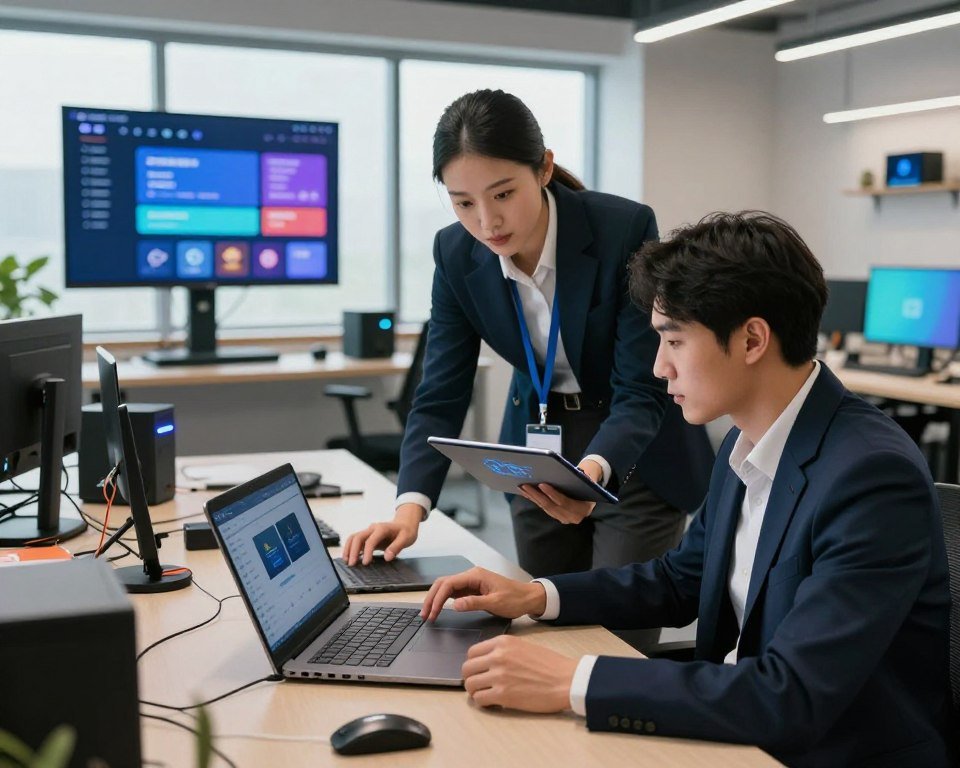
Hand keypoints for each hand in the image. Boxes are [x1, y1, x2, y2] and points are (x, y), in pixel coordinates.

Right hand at [342, 503, 422, 565]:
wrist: (405, 524)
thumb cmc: (406, 531)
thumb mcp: (406, 539)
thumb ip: (396, 547)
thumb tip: (387, 557)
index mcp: (382, 528)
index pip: (371, 540)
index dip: (367, 552)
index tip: (365, 563)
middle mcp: (373, 528)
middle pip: (358, 537)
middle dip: (353, 550)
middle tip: (352, 564)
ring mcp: (369, 532)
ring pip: (354, 537)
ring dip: (349, 548)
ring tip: (347, 561)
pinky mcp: (368, 536)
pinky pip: (356, 541)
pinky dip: (351, 548)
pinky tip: (351, 558)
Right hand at [421, 566, 545, 621]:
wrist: (528, 598)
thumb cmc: (515, 599)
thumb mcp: (496, 603)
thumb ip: (474, 603)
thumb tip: (455, 605)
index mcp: (475, 575)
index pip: (448, 584)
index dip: (437, 598)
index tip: (432, 613)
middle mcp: (471, 576)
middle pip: (443, 583)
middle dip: (432, 598)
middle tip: (425, 615)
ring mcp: (471, 582)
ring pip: (447, 588)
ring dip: (436, 599)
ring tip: (428, 614)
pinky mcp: (473, 589)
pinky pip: (454, 592)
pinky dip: (444, 601)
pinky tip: (440, 609)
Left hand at [462, 635, 576, 712]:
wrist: (566, 680)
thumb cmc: (550, 665)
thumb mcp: (523, 646)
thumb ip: (503, 650)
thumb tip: (487, 661)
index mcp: (503, 642)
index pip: (472, 652)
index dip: (473, 663)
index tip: (477, 670)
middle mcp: (497, 657)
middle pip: (467, 668)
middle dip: (470, 678)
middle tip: (478, 684)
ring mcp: (499, 676)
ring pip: (470, 685)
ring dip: (475, 691)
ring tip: (484, 694)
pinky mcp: (503, 695)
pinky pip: (480, 699)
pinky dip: (483, 703)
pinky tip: (491, 702)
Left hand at [518, 459, 599, 524]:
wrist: (589, 492)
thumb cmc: (587, 483)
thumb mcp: (588, 480)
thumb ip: (582, 478)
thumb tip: (571, 473)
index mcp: (583, 509)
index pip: (565, 502)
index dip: (553, 494)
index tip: (542, 484)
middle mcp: (573, 517)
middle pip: (551, 506)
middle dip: (537, 495)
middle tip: (526, 485)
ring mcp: (563, 518)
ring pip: (545, 507)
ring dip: (532, 497)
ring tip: (522, 487)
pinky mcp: (555, 515)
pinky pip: (543, 507)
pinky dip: (534, 499)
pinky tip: (525, 492)